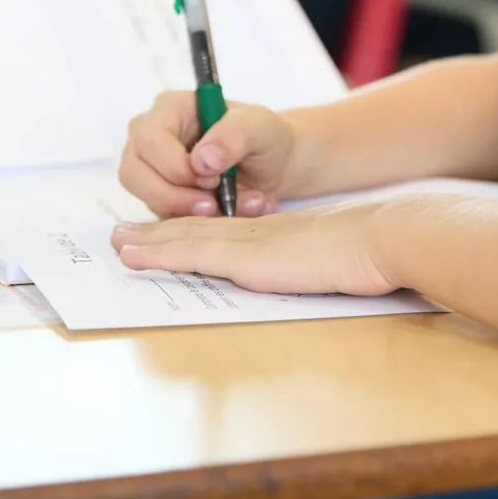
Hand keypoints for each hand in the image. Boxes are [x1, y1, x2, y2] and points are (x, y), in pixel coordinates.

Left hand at [111, 202, 400, 296]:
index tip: (163, 236)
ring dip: (148, 242)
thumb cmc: (367, 251)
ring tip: (119, 242)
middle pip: (195, 232)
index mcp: (274, 234)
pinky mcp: (246, 257)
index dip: (188, 233)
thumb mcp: (333, 254)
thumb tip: (322, 266)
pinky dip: (158, 253)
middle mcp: (255, 233)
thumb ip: (317, 258)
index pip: (221, 233)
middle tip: (123, 236)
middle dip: (157, 234)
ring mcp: (248, 243)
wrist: (378, 238)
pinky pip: (191, 254)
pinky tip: (135, 255)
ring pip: (185, 239)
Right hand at [118, 91, 299, 217]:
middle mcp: (150, 134)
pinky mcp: (157, 194)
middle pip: (134, 172)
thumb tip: (202, 159)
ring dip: (184, 211)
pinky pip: (159, 214)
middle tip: (214, 204)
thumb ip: (235, 134)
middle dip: (175, 195)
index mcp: (170, 108)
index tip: (213, 179)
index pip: (149, 140)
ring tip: (226, 208)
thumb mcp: (260, 127)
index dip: (176, 166)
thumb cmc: (264, 137)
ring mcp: (150, 166)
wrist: (272, 165)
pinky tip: (223, 214)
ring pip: (143, 197)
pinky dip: (191, 222)